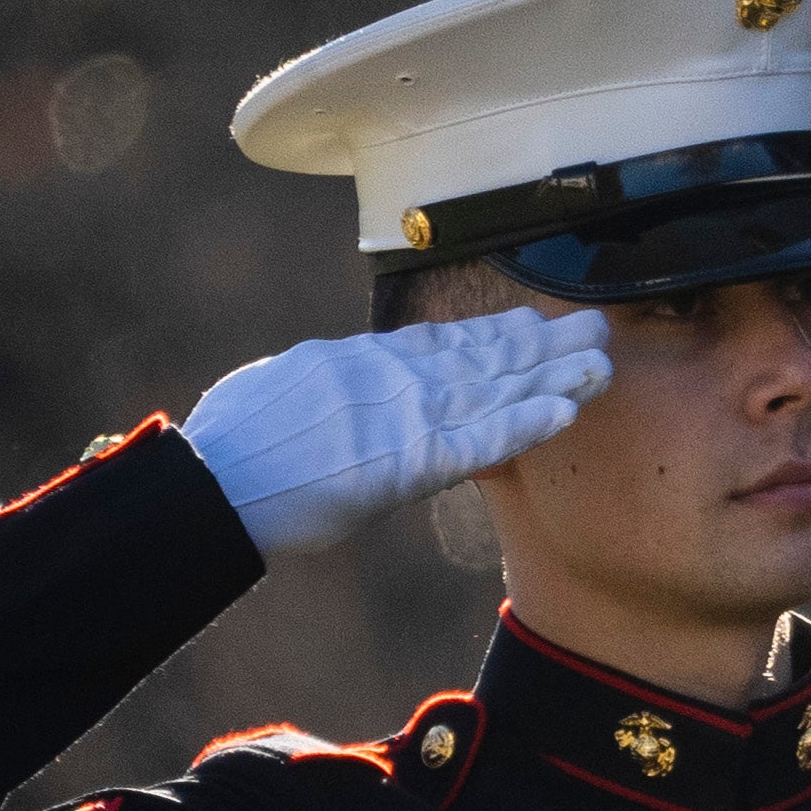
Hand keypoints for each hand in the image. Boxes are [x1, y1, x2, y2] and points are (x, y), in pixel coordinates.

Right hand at [180, 304, 613, 558]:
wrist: (208, 485)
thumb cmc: (231, 451)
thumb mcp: (285, 392)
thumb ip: (328, 387)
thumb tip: (340, 385)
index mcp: (354, 364)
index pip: (438, 344)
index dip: (492, 335)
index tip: (533, 325)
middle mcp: (385, 379)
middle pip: (478, 358)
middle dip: (540, 345)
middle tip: (594, 328)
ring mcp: (396, 417)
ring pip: (491, 391)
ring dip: (551, 378)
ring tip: (601, 362)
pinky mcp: (403, 460)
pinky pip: (476, 440)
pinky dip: (522, 424)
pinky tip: (565, 412)